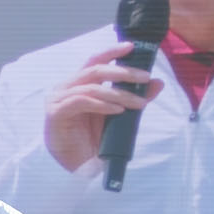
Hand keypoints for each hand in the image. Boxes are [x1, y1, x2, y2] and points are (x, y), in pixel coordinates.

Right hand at [43, 42, 165, 171]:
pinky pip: (82, 101)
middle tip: (145, 77)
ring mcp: (58, 99)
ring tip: (138, 103)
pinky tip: (117, 110)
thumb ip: (133, 97)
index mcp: (78, 84)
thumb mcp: (117, 114)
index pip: (94, 61)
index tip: (132, 47)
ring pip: (92, 87)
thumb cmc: (93, 139)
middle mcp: (65, 87)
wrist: (78, 166)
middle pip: (95, 69)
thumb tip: (157, 83)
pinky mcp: (55, 113)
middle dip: (123, 72)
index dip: (112, 51)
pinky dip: (102, 104)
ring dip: (118, 94)